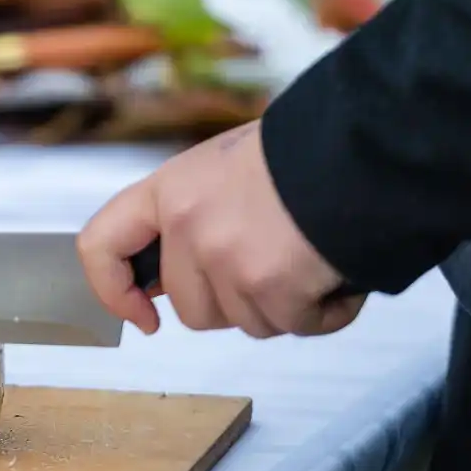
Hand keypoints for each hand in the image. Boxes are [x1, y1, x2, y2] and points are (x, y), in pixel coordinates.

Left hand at [76, 120, 365, 338]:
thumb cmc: (308, 152)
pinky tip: (335, 274)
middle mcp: (188, 225)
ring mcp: (226, 258)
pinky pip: (291, 326)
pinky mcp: (270, 286)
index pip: (101, 246)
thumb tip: (169, 279)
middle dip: (235, 302)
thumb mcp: (228, 168)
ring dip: (283, 306)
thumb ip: (190, 217)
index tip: (141, 316)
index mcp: (170, 189)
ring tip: (311, 258)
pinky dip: (322, 312)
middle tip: (277, 262)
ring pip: (244, 323)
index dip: (114, 290)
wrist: (368, 144)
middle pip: (191, 307)